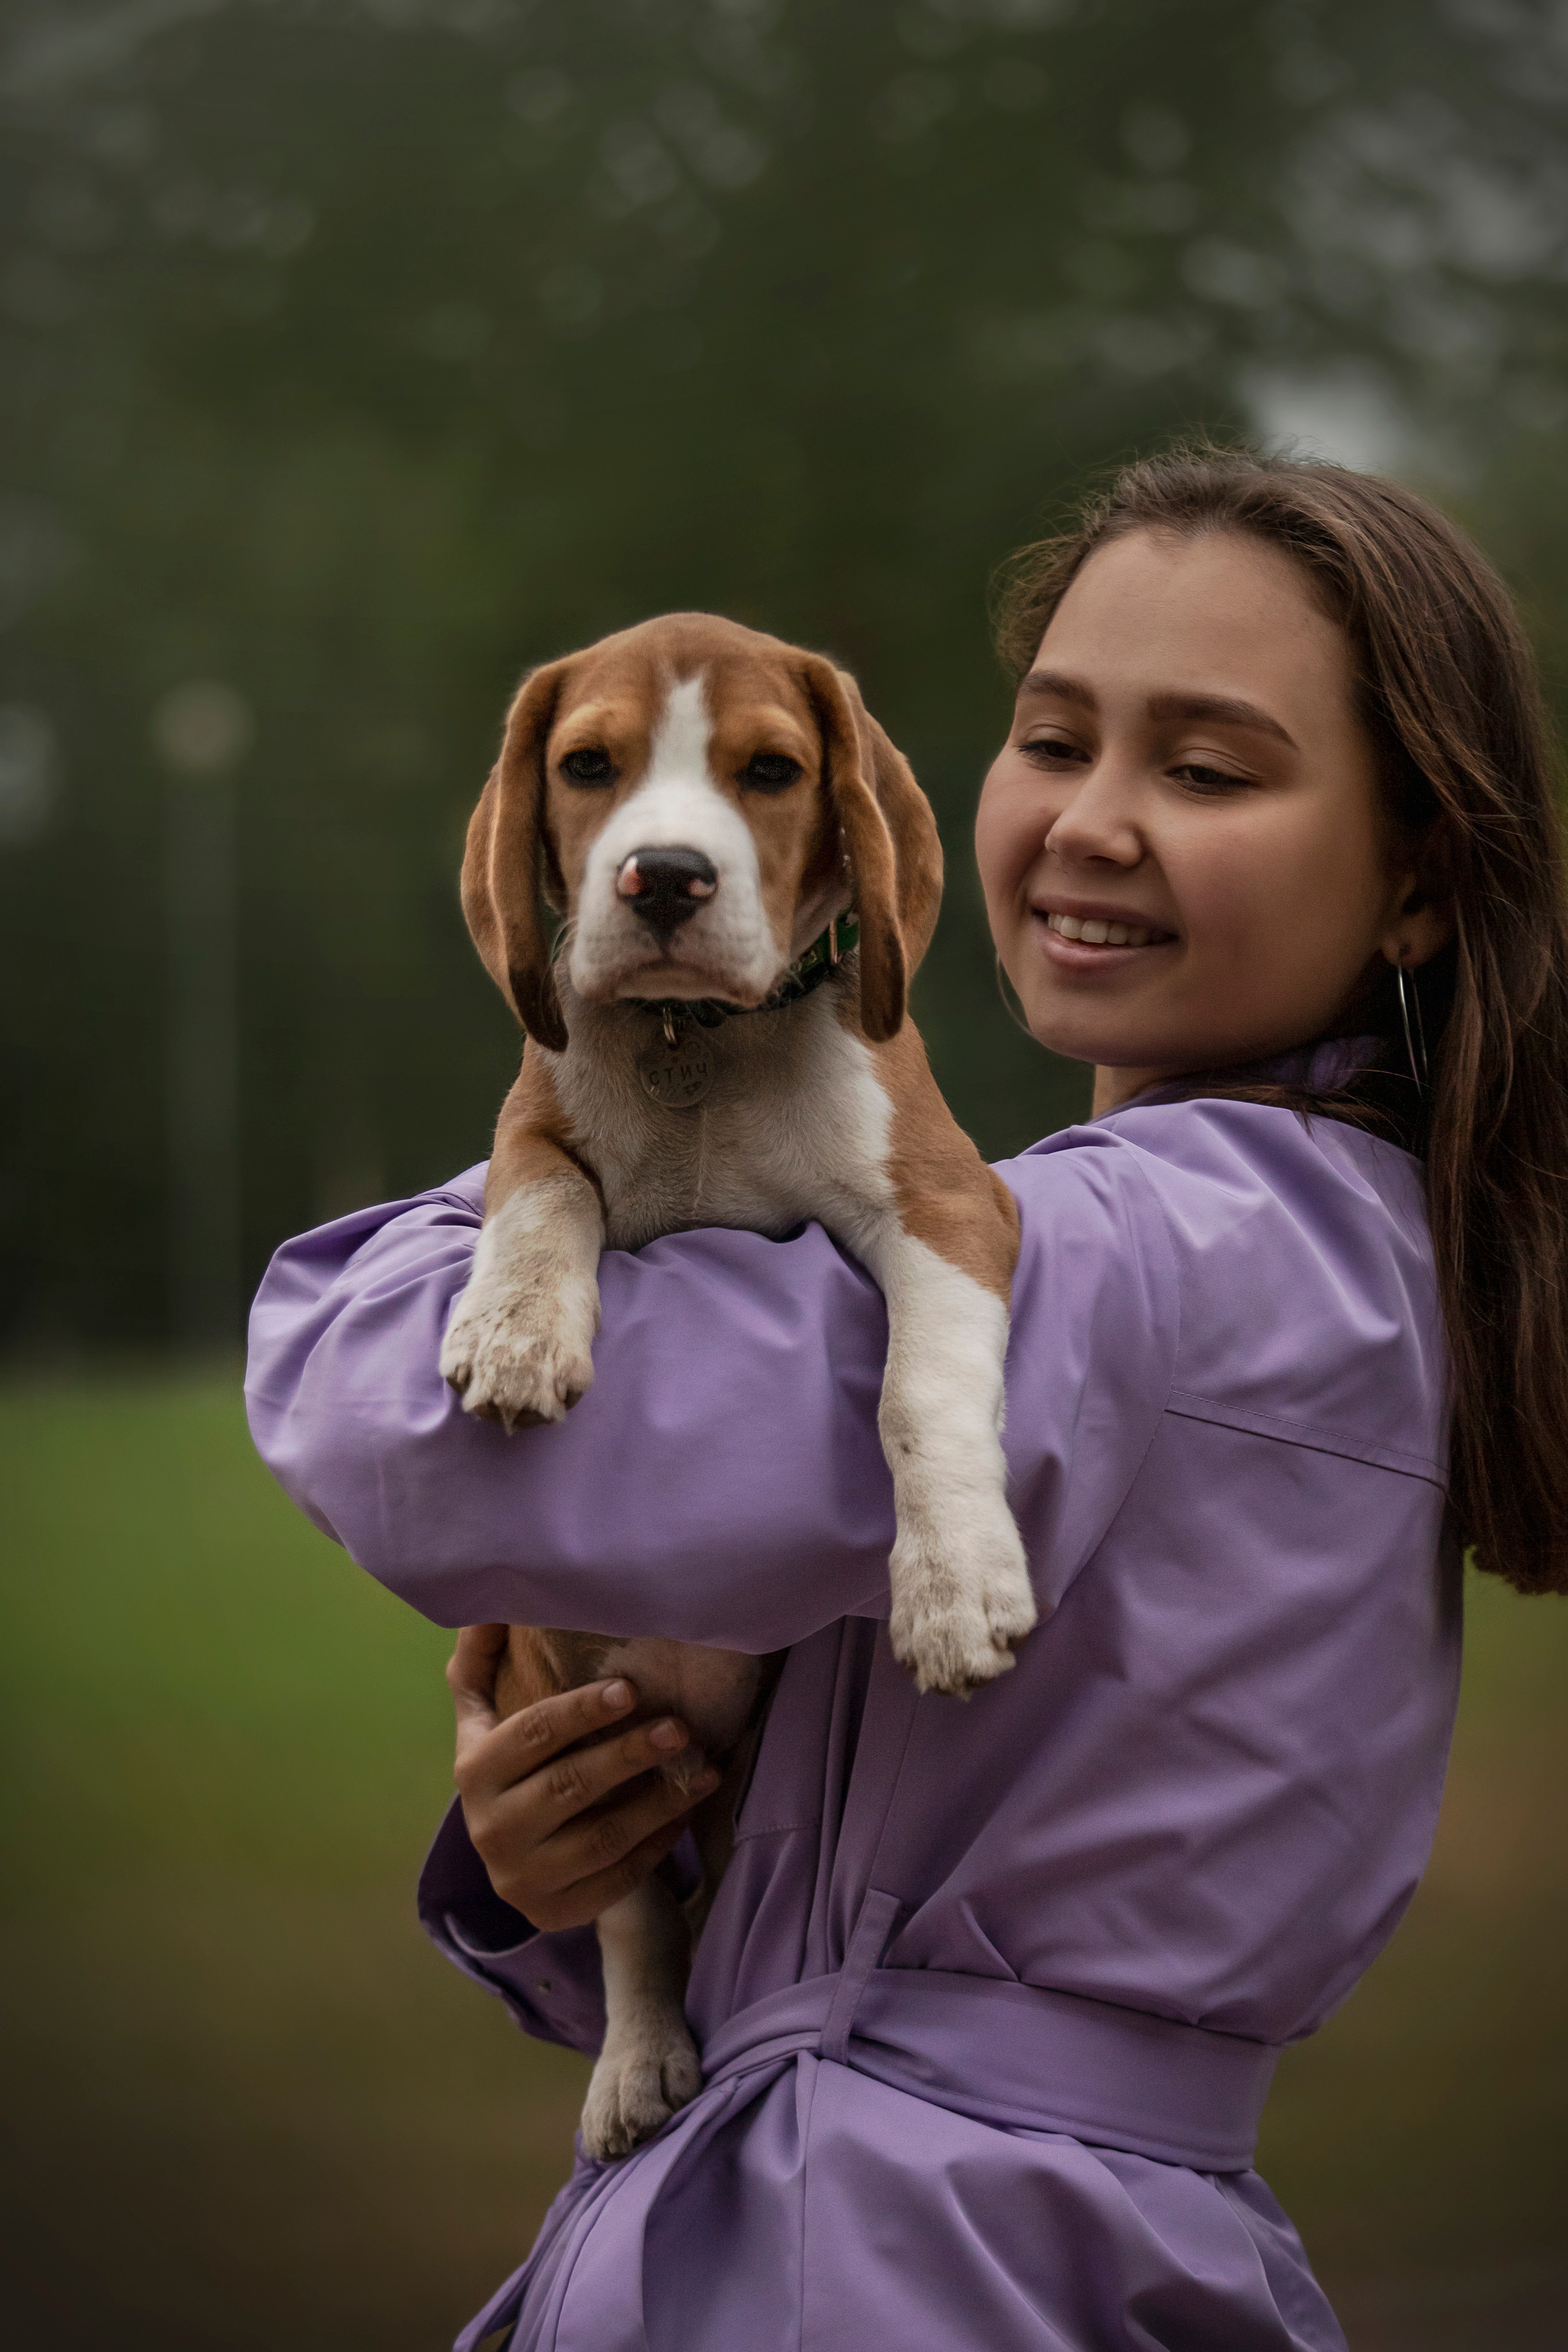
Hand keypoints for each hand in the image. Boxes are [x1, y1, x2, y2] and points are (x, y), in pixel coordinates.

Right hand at [447, 1624, 719, 1931]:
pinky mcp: (557, 1911)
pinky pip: (618, 1877)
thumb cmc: (510, 1764)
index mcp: (473, 1771)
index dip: (580, 1711)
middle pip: (568, 1786)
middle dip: (628, 1754)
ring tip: (702, 1770)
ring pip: (602, 1837)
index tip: (630, 1690)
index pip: (529, 1735)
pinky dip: (658, 1844)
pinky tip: (686, 1811)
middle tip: (679, 1728)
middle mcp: (491, 1829)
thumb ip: (479, 1660)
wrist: (513, 1853)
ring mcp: (523, 1878)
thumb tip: (487, 1605)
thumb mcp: (483, 1712)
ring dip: (658, 1801)